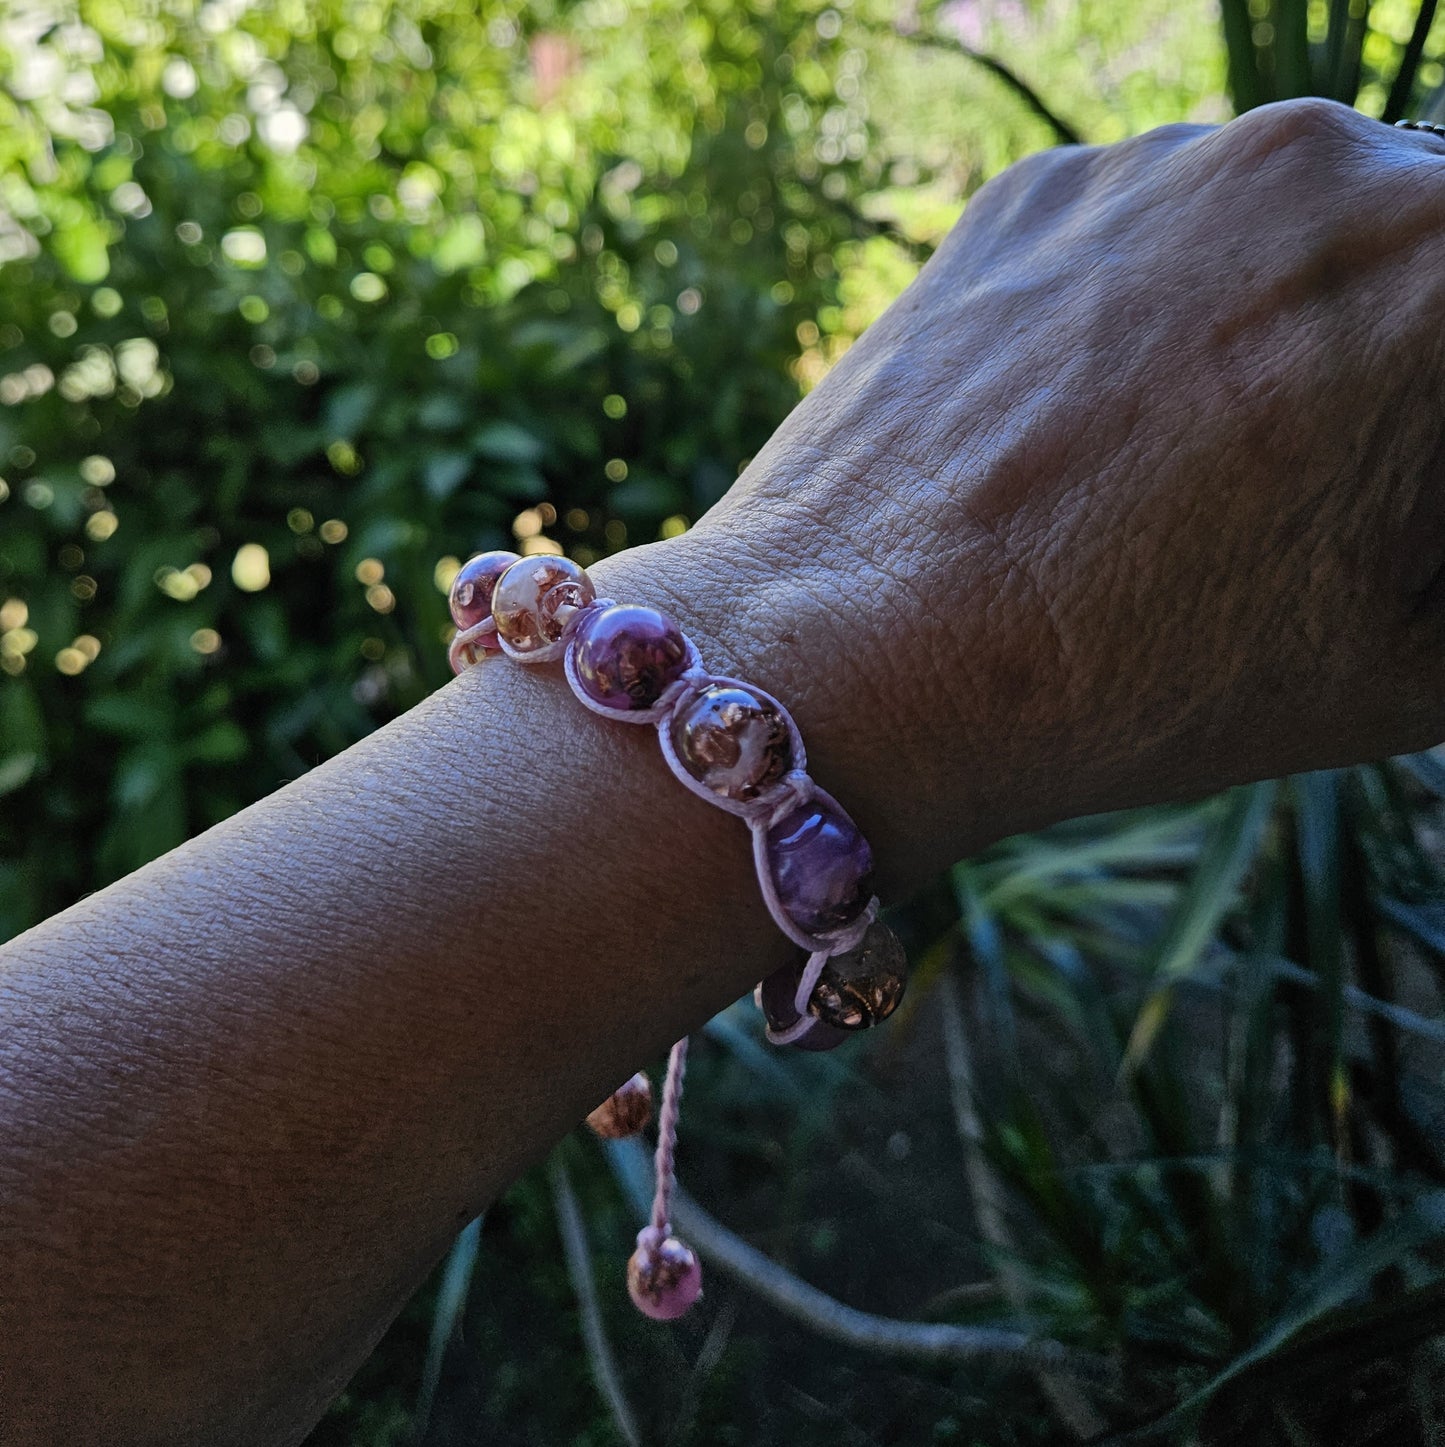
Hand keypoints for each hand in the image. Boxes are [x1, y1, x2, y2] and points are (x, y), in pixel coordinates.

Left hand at [604, 99, 1444, 885]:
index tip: (1390, 507)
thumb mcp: (1418, 662)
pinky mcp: (1032, 191)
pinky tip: (1088, 429)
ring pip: (1283, 234)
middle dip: (1402, 371)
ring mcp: (1156, 162)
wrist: (859, 657)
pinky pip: (1144, 237)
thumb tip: (1423, 485)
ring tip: (1184, 476)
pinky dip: (1149, 312)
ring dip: (1282, 327)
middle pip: (1421, 260)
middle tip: (1312, 495)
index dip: (1427, 454)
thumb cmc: (1143, 682)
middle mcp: (1324, 159)